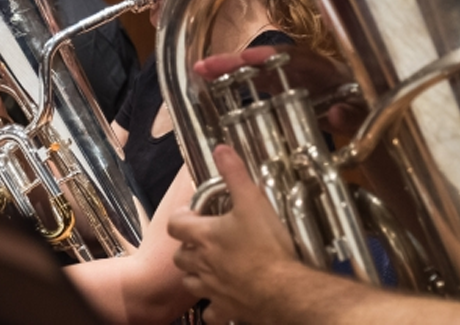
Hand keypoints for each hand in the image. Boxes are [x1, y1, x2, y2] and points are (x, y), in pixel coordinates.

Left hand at [168, 145, 297, 323]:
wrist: (283, 291)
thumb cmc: (267, 248)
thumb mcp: (251, 200)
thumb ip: (234, 174)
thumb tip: (221, 150)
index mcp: (205, 237)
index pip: (176, 224)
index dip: (181, 217)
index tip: (191, 213)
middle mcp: (203, 263)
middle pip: (181, 254)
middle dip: (187, 245)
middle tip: (203, 238)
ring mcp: (212, 288)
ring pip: (190, 281)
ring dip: (196, 272)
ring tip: (210, 263)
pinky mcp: (226, 309)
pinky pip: (212, 311)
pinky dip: (213, 304)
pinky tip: (224, 295)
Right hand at [194, 45, 366, 135]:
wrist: (383, 136)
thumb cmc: (381, 124)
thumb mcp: (375, 124)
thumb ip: (358, 118)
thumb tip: (336, 112)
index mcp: (334, 73)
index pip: (299, 59)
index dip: (272, 57)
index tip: (247, 58)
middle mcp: (312, 72)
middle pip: (271, 61)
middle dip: (238, 60)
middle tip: (205, 65)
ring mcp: (299, 83)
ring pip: (263, 71)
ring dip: (233, 70)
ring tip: (202, 70)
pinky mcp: (291, 94)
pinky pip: (263, 85)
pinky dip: (241, 85)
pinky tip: (217, 87)